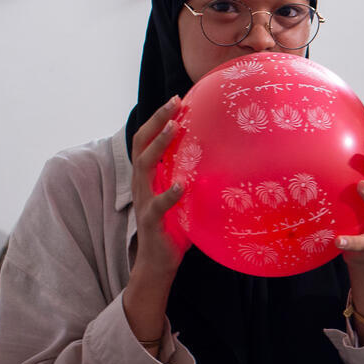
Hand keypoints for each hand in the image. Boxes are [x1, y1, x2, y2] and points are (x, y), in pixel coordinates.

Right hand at [130, 96, 189, 274]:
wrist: (158, 263)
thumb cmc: (175, 227)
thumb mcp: (183, 197)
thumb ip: (191, 177)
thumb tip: (222, 158)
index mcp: (148, 177)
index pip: (147, 141)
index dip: (158, 119)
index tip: (177, 100)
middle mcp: (142, 184)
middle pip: (141, 144)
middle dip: (156, 121)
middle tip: (174, 102)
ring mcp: (144, 201)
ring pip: (144, 167)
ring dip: (159, 145)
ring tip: (174, 129)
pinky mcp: (152, 221)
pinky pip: (158, 205)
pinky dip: (168, 194)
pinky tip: (181, 185)